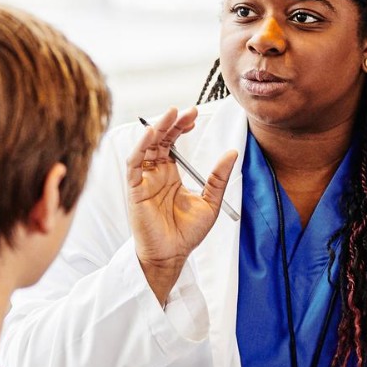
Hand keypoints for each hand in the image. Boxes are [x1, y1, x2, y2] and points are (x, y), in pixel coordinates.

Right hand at [128, 107, 236, 303]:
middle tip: (185, 110)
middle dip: (171, 123)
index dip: (181, 127)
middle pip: (159, 140)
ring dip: (156, 129)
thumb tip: (232, 152)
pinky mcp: (134, 190)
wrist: (173, 255)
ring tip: (169, 114)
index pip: (172, 143)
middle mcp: (155, 174)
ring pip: (146, 147)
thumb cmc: (187, 233)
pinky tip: (150, 134)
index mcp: (170, 175)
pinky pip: (134, 164)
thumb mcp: (210, 201)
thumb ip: (218, 177)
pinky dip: (140, 147)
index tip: (194, 115)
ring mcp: (144, 181)